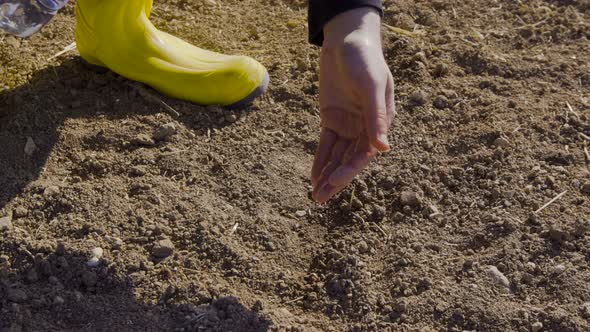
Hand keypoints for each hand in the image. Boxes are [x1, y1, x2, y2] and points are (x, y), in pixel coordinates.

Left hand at [311, 8, 394, 202]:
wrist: (346, 41)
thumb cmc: (364, 60)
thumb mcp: (371, 85)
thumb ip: (376, 116)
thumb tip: (383, 149)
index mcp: (380, 122)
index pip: (364, 154)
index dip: (349, 170)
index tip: (334, 183)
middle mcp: (365, 127)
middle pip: (348, 160)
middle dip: (335, 180)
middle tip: (320, 199)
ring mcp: (348, 124)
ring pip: (336, 156)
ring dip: (326, 174)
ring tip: (315, 196)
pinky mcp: (332, 118)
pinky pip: (325, 144)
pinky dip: (319, 160)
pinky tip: (313, 176)